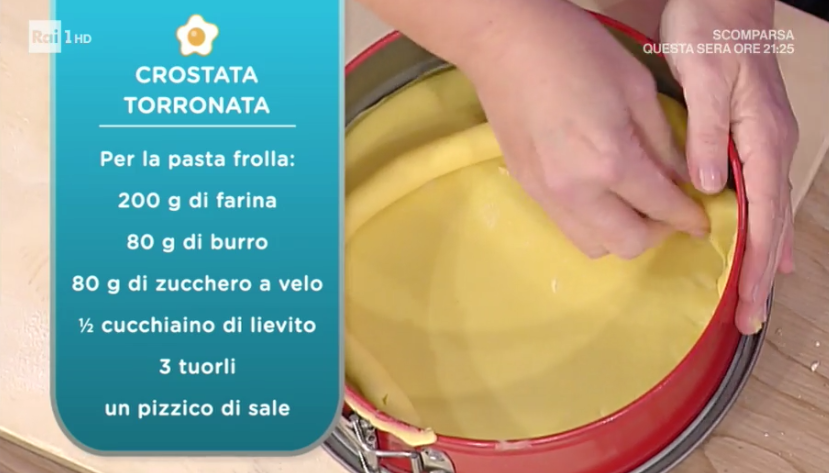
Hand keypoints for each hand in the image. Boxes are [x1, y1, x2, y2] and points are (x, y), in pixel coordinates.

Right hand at [461, 0, 707, 259]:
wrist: (504, 43)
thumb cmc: (576, 51)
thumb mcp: (637, 87)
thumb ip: (662, 142)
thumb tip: (679, 179)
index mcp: (611, 161)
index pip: (662, 208)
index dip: (690, 218)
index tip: (702, 219)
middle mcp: (577, 191)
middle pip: (627, 244)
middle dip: (658, 233)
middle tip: (668, 209)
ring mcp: (546, 194)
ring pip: (593, 245)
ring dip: (620, 233)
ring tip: (632, 204)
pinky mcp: (526, 188)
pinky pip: (567, 225)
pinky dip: (592, 221)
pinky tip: (600, 191)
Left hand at [661, 0, 797, 333]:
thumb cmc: (713, 31)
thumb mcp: (705, 78)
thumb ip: (707, 133)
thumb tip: (708, 187)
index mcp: (762, 137)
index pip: (763, 213)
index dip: (756, 261)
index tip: (747, 300)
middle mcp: (772, 145)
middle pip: (772, 221)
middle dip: (762, 272)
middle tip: (751, 318)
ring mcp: (766, 140)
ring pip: (771, 210)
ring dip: (766, 254)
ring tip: (759, 293)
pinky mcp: (753, 134)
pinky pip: (763, 190)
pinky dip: (765, 222)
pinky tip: (765, 239)